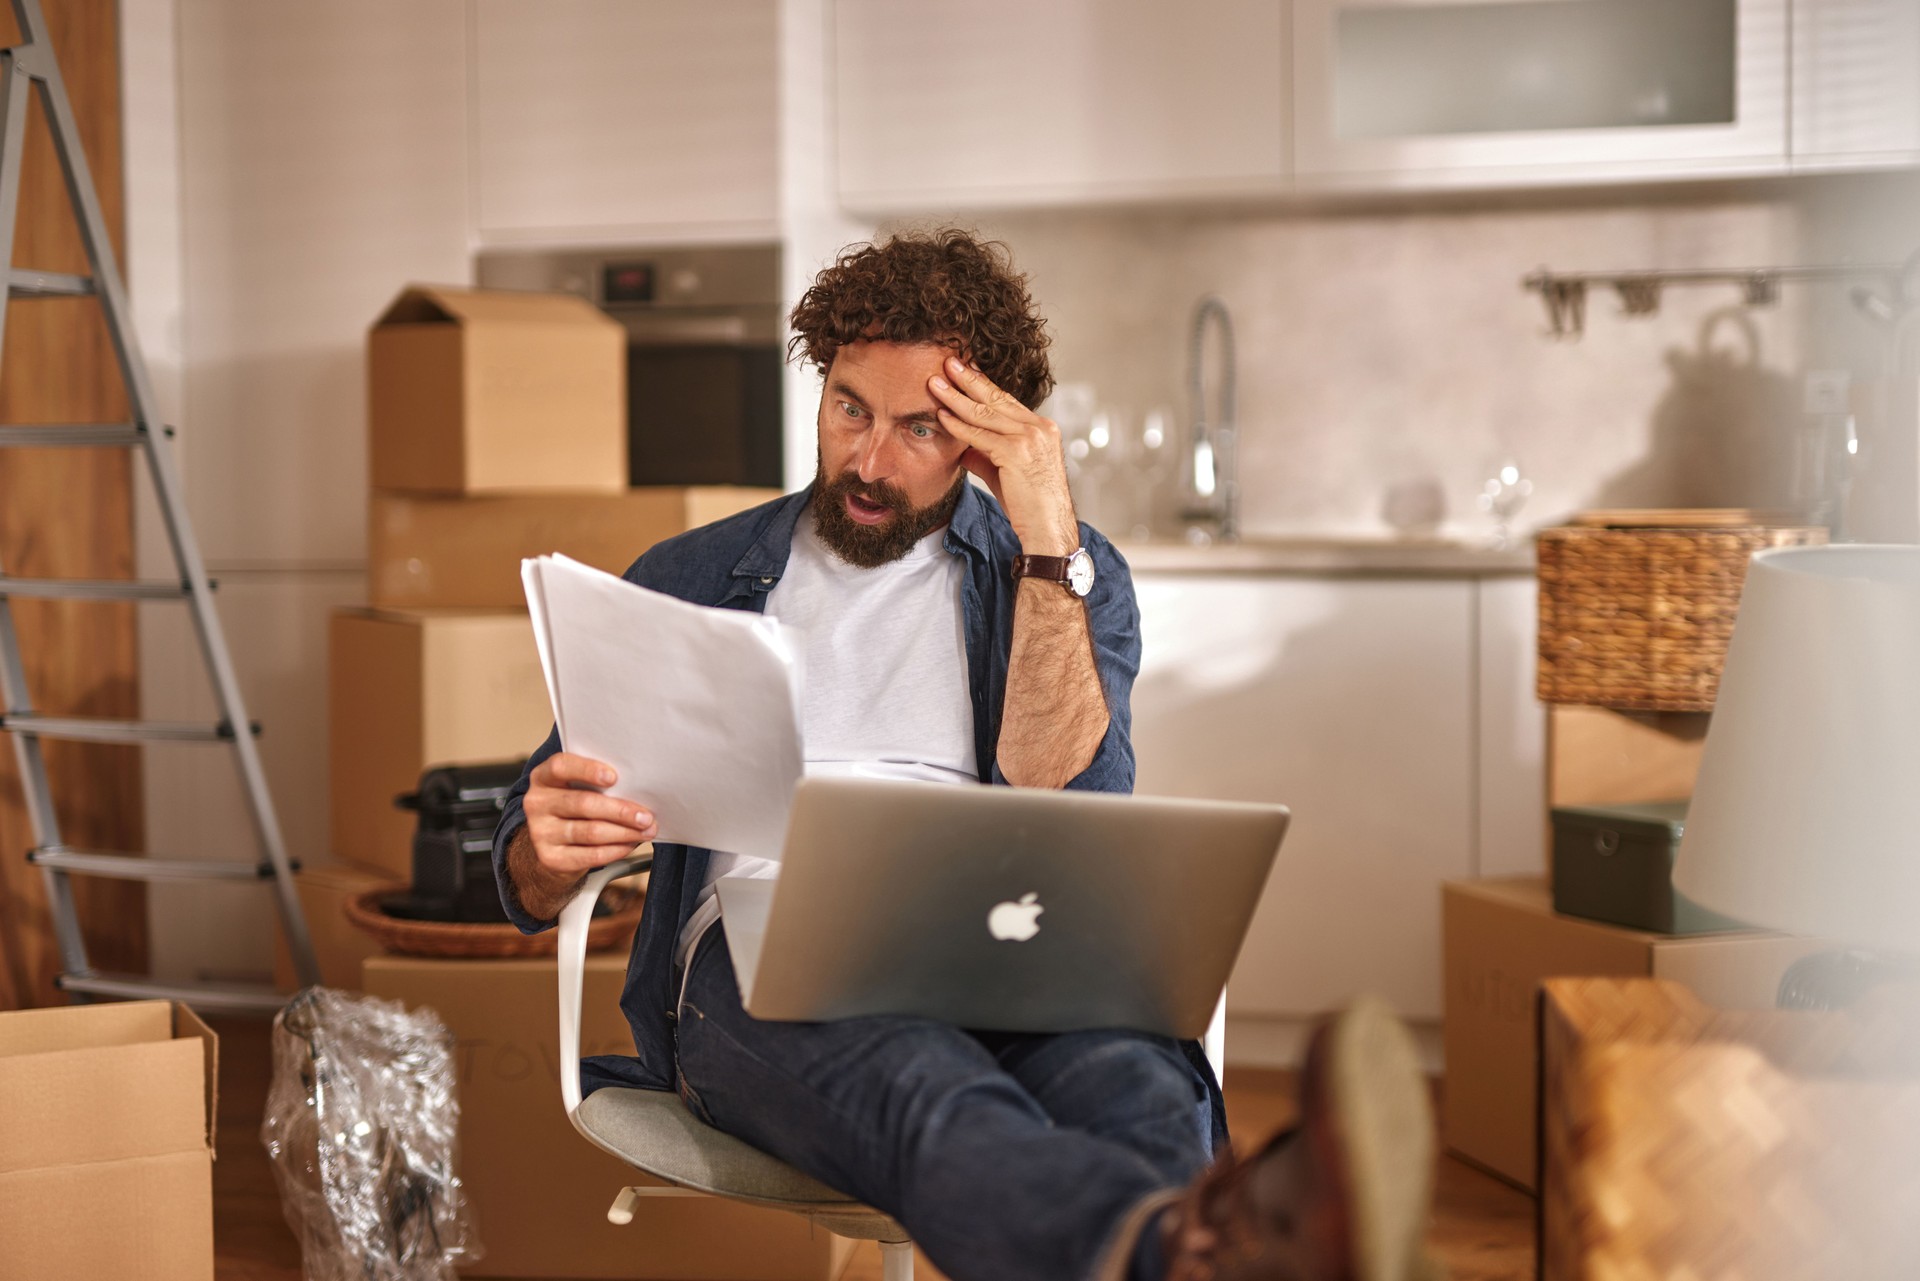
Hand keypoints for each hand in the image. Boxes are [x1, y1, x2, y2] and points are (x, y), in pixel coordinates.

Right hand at [522, 751, 656, 876]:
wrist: (553, 844)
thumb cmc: (575, 807)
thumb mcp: (579, 787)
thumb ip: (599, 782)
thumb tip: (639, 788)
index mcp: (544, 777)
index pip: (560, 766)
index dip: (587, 770)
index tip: (614, 777)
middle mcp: (537, 803)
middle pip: (583, 804)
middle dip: (620, 811)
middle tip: (646, 816)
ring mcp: (541, 832)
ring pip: (591, 832)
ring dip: (625, 832)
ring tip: (646, 831)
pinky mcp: (551, 858)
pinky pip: (591, 855)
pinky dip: (616, 849)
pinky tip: (630, 844)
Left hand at [929, 355, 1078, 554]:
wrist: (1048, 529)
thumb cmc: (1030, 507)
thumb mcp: (1005, 474)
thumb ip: (985, 456)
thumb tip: (962, 447)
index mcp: (1042, 429)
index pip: (1007, 401)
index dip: (983, 386)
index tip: (964, 372)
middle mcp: (1039, 429)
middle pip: (996, 398)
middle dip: (969, 379)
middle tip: (948, 362)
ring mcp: (1030, 438)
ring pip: (985, 412)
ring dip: (956, 396)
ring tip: (936, 383)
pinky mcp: (1017, 453)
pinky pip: (980, 435)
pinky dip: (958, 425)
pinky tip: (942, 416)